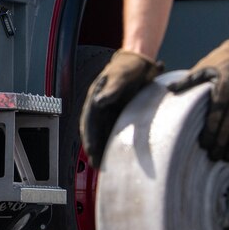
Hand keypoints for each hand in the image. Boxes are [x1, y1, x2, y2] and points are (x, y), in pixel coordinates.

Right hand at [78, 50, 162, 169]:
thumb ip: (112, 89)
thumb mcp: (121, 76)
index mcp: (95, 98)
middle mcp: (99, 108)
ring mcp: (109, 112)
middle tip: (97, 166)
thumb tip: (99, 103)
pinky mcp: (119, 115)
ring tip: (105, 167)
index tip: (91, 150)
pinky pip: (114, 132)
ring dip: (103, 149)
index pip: (88, 121)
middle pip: (94, 131)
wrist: (140, 62)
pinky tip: (116, 156)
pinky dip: (113, 144)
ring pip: (103, 134)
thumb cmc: (129, 67)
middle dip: (94, 148)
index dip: (89, 137)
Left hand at [169, 36, 228, 161]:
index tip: (203, 145)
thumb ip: (187, 81)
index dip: (210, 131)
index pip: (216, 114)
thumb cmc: (221, 61)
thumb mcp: (204, 67)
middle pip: (228, 124)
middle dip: (220, 142)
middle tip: (214, 158)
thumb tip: (168, 90)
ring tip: (226, 158)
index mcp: (223, 89)